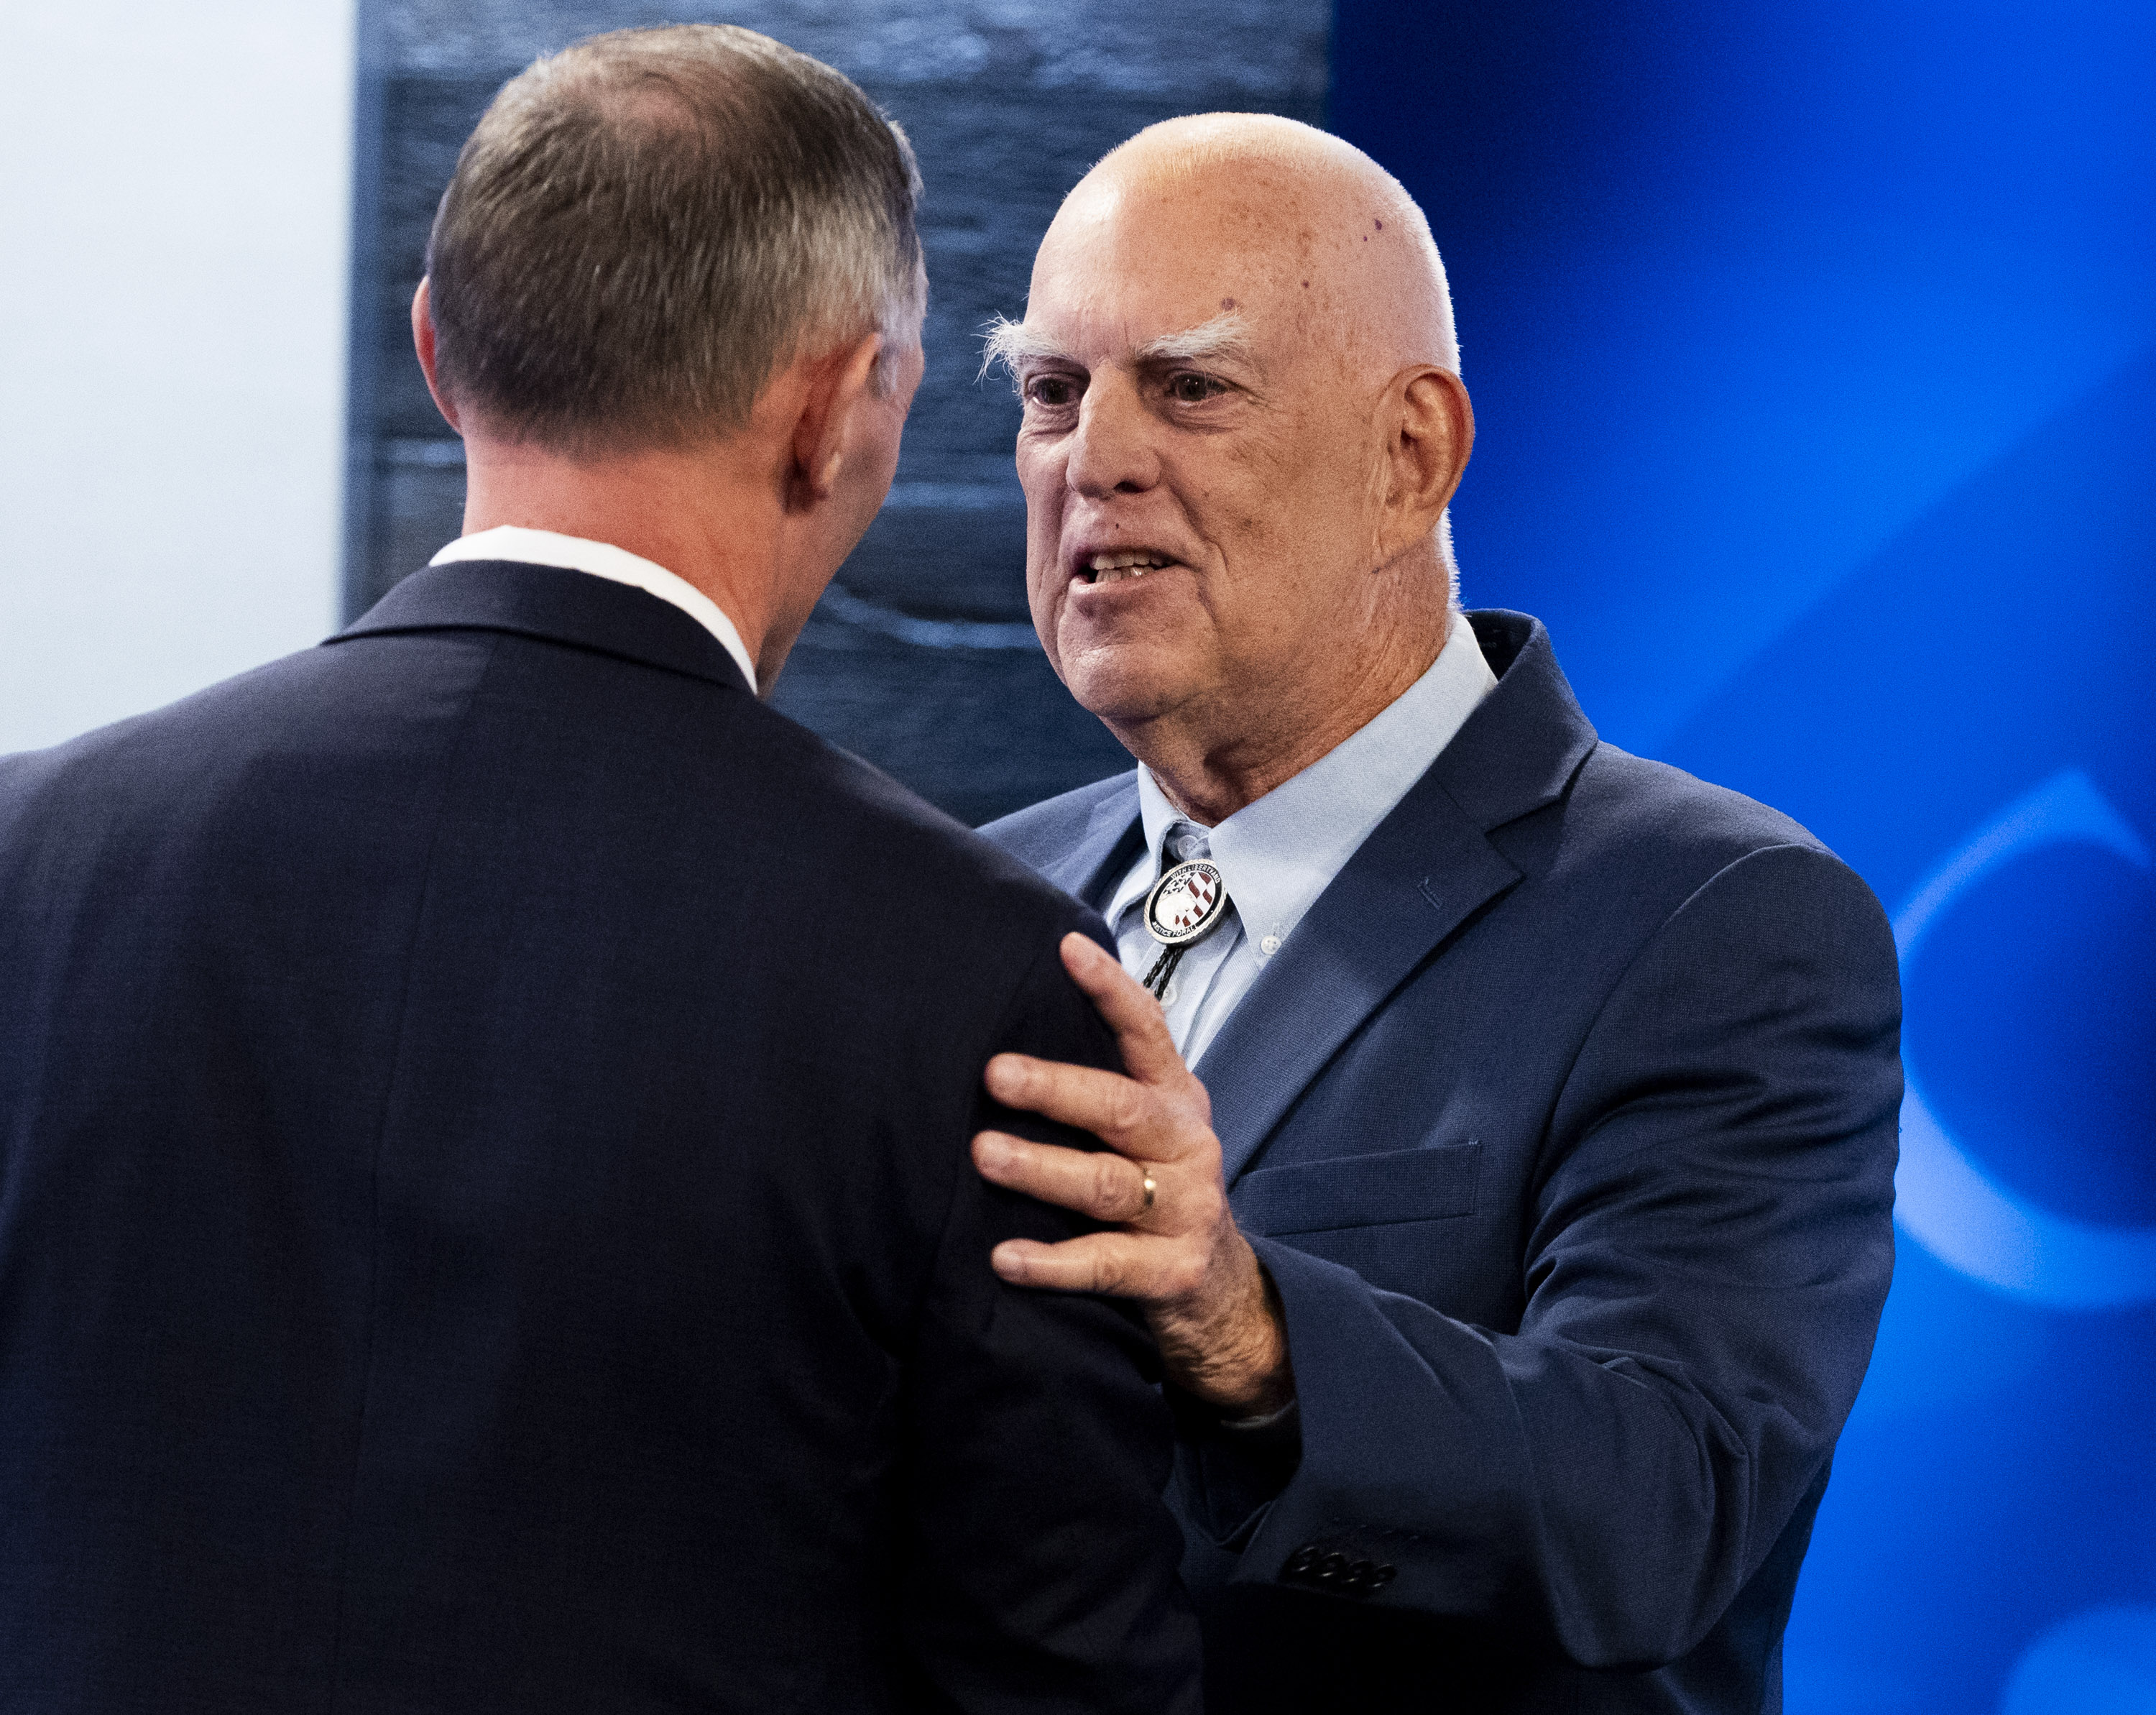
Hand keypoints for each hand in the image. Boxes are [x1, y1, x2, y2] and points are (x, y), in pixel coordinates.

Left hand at [972, 932, 1293, 1415]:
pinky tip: (1005, 1256)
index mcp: (1176, 1100)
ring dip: (1042, 1169)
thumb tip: (1012, 1027)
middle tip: (994, 1073)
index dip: (1109, 989)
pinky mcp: (1174, 1272)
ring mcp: (1186, 1210)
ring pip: (1108, 1185)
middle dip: (1055, 1088)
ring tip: (985, 1154)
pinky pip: (1106, 1264)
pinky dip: (1053, 1263)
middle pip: (1121, 1108)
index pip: (1147, 1030)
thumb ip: (1106, 1085)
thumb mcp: (1150, 1132)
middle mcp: (1187, 1146)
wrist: (1225, 1293)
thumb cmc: (1162, 1194)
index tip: (1066, 948)